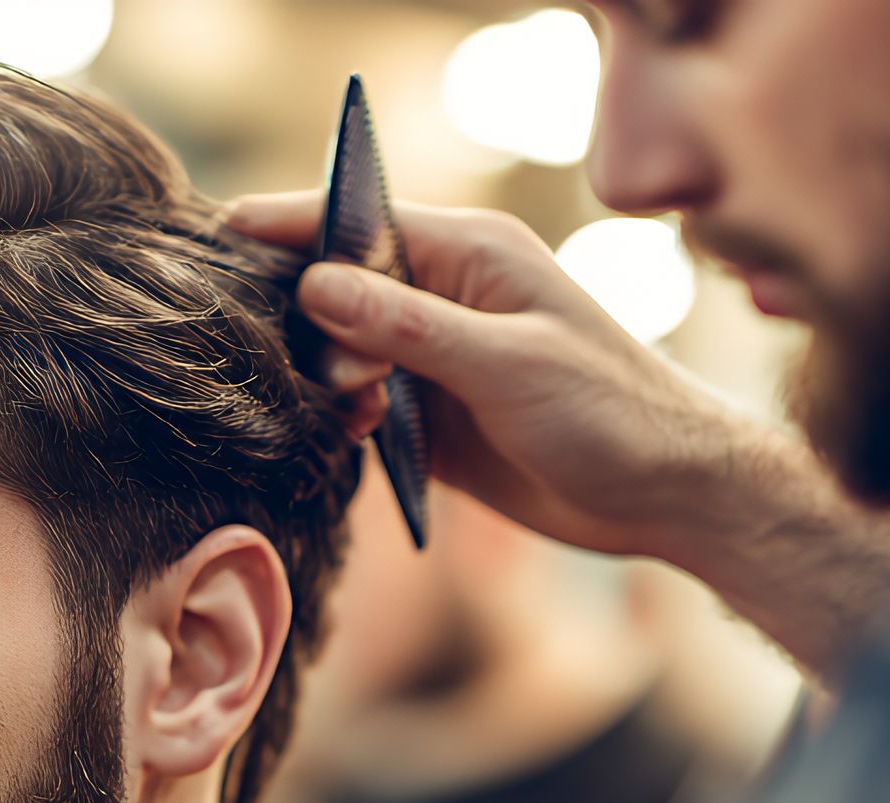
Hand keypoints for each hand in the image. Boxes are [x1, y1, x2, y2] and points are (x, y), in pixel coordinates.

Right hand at [228, 189, 761, 560]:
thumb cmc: (610, 412)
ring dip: (326, 378)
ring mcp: (433, 356)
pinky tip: (352, 437)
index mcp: (469, 254)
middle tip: (331, 373)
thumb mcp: (506, 363)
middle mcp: (444, 295)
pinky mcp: (429, 414)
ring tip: (352, 412)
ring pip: (339, 349)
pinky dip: (341, 418)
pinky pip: (357, 404)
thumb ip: (407, 326)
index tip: (224, 231)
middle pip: (335, 285)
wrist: (665, 494)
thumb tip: (316, 285)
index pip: (358, 221)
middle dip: (307, 321)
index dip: (291, 224)